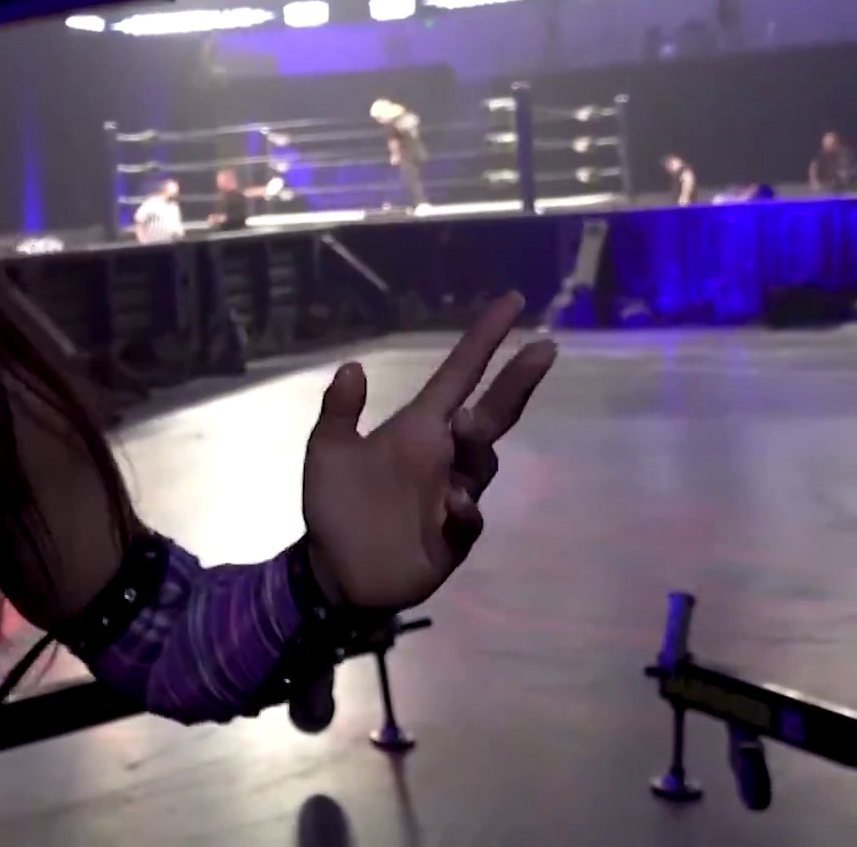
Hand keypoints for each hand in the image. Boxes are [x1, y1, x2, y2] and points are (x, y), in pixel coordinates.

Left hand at [301, 294, 555, 611]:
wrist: (334, 569)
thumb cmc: (335, 505)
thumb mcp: (328, 452)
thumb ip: (339, 411)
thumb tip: (353, 366)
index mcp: (417, 429)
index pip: (459, 376)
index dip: (484, 340)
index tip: (513, 301)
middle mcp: (444, 455)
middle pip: (492, 412)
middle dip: (517, 381)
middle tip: (542, 350)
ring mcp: (455, 495)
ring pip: (482, 461)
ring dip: (477, 442)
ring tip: (465, 424)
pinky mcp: (454, 536)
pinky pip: (470, 517)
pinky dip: (466, 509)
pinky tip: (456, 504)